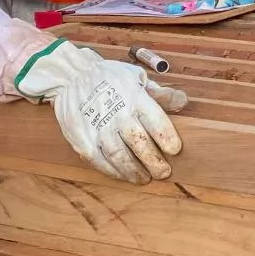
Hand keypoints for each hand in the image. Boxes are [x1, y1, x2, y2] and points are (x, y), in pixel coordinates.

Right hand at [17, 42, 188, 183]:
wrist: (71, 76)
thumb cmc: (109, 78)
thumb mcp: (137, 77)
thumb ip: (160, 93)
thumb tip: (183, 102)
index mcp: (135, 97)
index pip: (156, 121)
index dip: (167, 137)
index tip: (175, 150)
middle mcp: (117, 114)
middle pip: (139, 143)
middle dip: (154, 161)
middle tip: (164, 172)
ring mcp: (98, 129)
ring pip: (119, 156)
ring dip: (134, 171)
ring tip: (145, 178)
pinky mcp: (83, 140)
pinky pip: (100, 161)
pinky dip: (113, 171)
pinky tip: (123, 176)